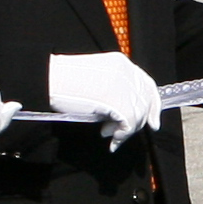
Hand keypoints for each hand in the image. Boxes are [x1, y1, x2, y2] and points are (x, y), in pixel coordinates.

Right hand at [47, 51, 164, 145]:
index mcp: (121, 63)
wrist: (49, 80)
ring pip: (138, 115)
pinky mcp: (117, 101)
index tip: (153, 121)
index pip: (146, 83)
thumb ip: (114, 89)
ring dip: (125, 130)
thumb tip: (122, 115)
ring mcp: (123, 86)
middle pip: (145, 101)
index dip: (153, 104)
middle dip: (139, 121)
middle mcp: (126, 72)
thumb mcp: (97, 78)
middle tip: (122, 134)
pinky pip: (128, 124)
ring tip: (108, 134)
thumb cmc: (65, 81)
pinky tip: (111, 140)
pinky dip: (121, 136)